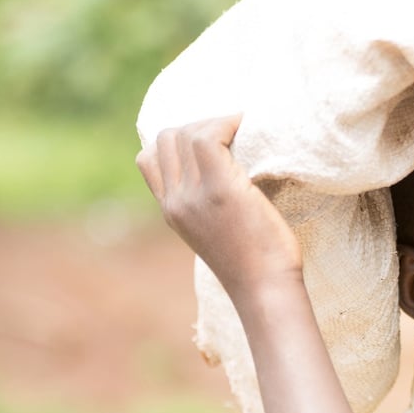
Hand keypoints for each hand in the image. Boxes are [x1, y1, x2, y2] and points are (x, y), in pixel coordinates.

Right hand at [136, 115, 302, 295]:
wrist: (265, 289)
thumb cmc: (256, 262)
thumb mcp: (219, 231)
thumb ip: (209, 203)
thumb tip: (230, 170)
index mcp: (171, 210)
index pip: (148, 158)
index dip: (176, 140)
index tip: (211, 140)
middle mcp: (175, 201)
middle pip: (165, 138)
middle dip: (198, 125)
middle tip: (232, 133)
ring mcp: (193, 195)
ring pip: (185, 133)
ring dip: (216, 123)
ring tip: (242, 131)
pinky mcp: (220, 189)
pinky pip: (210, 137)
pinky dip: (228, 123)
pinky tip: (247, 128)